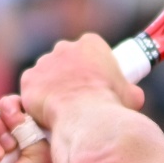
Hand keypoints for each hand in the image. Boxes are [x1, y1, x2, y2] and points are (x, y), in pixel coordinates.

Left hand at [17, 33, 143, 137]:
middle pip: (65, 58)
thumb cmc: (110, 105)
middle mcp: (65, 47)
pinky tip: (45, 111)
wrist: (85, 117)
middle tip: (76, 95)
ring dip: (52, 85)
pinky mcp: (29, 79)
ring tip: (61, 107)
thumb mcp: (131, 96)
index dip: (91, 65)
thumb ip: (131, 91)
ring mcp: (44, 62)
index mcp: (91, 44)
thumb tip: (134, 96)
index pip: (89, 49)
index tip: (93, 80)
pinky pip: (31, 87)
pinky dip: (36, 98)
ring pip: (46, 73)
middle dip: (68, 73)